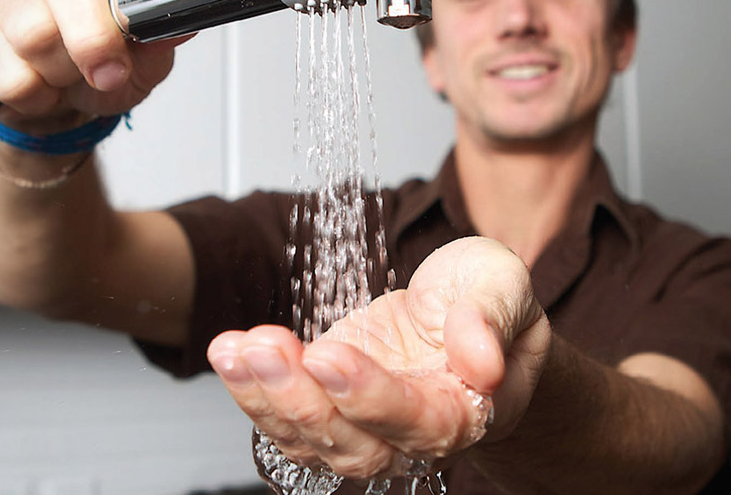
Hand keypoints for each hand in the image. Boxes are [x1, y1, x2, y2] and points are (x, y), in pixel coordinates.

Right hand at [0, 0, 201, 123]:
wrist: (38, 108)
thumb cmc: (89, 74)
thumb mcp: (137, 66)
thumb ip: (157, 43)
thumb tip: (178, 27)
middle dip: (93, 35)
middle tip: (109, 73)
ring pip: (35, 33)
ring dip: (61, 74)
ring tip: (64, 78)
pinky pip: (11, 73)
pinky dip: (35, 97)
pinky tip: (37, 88)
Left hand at [206, 237, 552, 478]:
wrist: (461, 315)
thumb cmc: (482, 302)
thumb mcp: (502, 286)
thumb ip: (493, 317)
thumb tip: (484, 362)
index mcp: (462, 413)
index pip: (415, 422)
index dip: (368, 395)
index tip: (328, 355)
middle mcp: (409, 437)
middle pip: (351, 446)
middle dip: (301, 400)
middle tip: (266, 349)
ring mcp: (361, 428)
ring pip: (307, 440)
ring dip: (264, 397)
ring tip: (234, 350)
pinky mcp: (325, 408)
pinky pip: (283, 419)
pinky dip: (249, 389)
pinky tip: (229, 351)